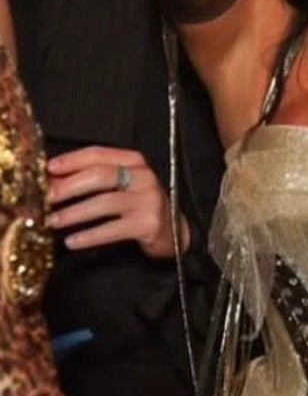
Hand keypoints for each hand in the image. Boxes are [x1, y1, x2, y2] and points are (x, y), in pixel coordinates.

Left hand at [46, 146, 186, 259]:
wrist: (174, 230)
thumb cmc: (141, 205)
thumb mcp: (123, 185)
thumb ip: (93, 179)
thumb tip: (54, 181)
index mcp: (134, 162)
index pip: (98, 154)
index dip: (71, 160)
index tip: (49, 169)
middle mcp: (143, 177)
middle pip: (99, 176)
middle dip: (68, 187)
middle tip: (46, 197)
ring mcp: (148, 200)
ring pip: (103, 202)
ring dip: (74, 213)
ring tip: (53, 221)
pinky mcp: (148, 224)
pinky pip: (112, 229)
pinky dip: (89, 236)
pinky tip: (73, 240)